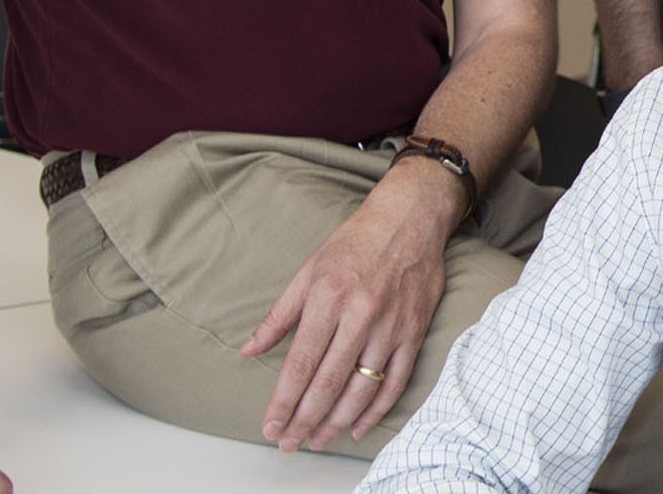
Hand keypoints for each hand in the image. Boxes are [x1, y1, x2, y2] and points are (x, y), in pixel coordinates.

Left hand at [241, 174, 454, 450]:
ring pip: (362, 388)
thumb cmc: (355, 242)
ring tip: (317, 439)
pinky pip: (396, 381)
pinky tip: (357, 426)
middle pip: (328, 382)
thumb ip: (278, 316)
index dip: (283, 401)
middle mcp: (360, 315)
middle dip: (304, 420)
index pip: (300, 363)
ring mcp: (391, 326)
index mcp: (328, 298)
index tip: (270, 426)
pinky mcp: (414, 331)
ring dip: (337, 422)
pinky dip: (377, 410)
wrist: (410, 218)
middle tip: (288, 443)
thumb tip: (247, 350)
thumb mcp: (308, 271)